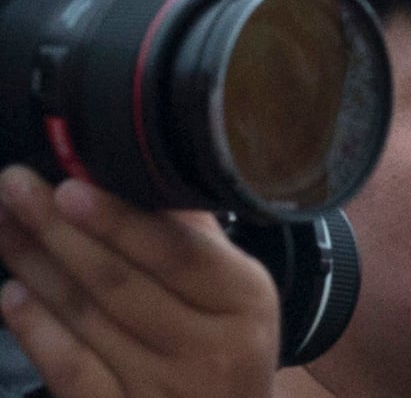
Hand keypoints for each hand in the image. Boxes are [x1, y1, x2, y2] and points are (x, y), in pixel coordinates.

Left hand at [0, 167, 276, 397]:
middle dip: (59, 231)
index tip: (68, 186)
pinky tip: (11, 295)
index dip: (118, 220)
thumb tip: (146, 177)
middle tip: (14, 188)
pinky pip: (71, 370)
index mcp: (243, 300)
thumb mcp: (238, 296)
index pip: (174, 252)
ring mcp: (160, 387)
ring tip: (4, 226)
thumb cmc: (229, 349)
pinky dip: (38, 331)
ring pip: (87, 320)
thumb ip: (197, 243)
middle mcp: (206, 346)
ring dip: (37, 269)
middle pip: (119, 282)